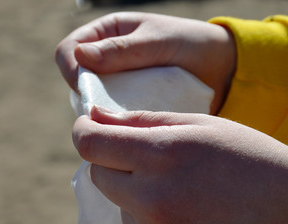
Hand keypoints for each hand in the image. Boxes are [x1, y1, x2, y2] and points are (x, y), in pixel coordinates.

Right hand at [55, 12, 235, 113]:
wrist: (219, 68)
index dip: (72, 70)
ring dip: (103, 111)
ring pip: (93, 101)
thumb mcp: (157, 41)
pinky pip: (113, 115)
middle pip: (77, 80)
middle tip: (111, 106)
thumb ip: (122, 49)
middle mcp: (106, 59)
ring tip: (127, 115)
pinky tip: (134, 124)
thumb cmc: (189, 44)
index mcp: (106, 34)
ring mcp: (117, 83)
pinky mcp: (129, 103)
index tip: (88, 89)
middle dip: (88, 95)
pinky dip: (118, 122)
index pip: (69, 51)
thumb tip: (81, 56)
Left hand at [73, 106, 287, 223]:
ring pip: (120, 203)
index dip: (84, 132)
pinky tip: (183, 205)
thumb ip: (140, 120)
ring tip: (177, 183)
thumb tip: (96, 117)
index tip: (89, 126)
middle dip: (113, 160)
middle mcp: (153, 200)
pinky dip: (149, 213)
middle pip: (100, 175)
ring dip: (135, 189)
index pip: (91, 145)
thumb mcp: (198, 125)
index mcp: (162, 155)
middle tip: (147, 153)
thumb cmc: (248, 158)